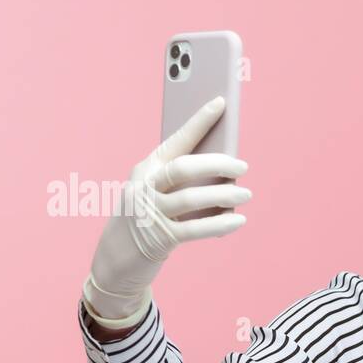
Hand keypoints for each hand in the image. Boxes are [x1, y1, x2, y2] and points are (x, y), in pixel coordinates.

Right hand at [82, 96, 250, 325]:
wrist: (116, 259)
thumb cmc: (147, 218)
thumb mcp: (158, 192)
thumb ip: (184, 179)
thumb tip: (225, 166)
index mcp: (146, 168)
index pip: (177, 139)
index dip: (199, 120)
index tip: (220, 102)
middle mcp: (145, 186)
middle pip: (185, 167)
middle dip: (218, 163)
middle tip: (242, 166)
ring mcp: (150, 212)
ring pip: (192, 198)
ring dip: (225, 194)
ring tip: (246, 194)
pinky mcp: (159, 238)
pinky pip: (196, 229)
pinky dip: (220, 224)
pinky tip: (239, 220)